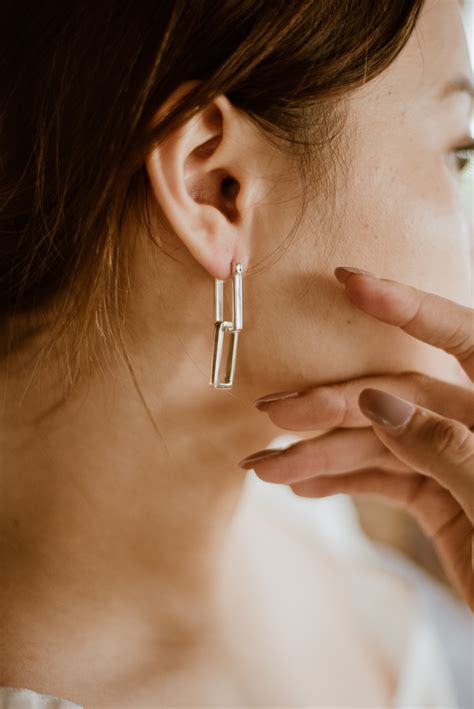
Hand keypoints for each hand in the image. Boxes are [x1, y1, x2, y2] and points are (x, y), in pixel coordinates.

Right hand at [239, 267, 473, 609]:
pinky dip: (342, 484)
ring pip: (378, 443)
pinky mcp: (437, 497)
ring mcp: (452, 459)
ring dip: (320, 453)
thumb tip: (378, 399)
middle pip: (396, 396)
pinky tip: (301, 485)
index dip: (407, 306)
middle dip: (332, 405)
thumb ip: (445, 447)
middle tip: (276, 413)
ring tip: (265, 464)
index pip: (461, 335)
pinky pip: (383, 480)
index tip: (352, 283)